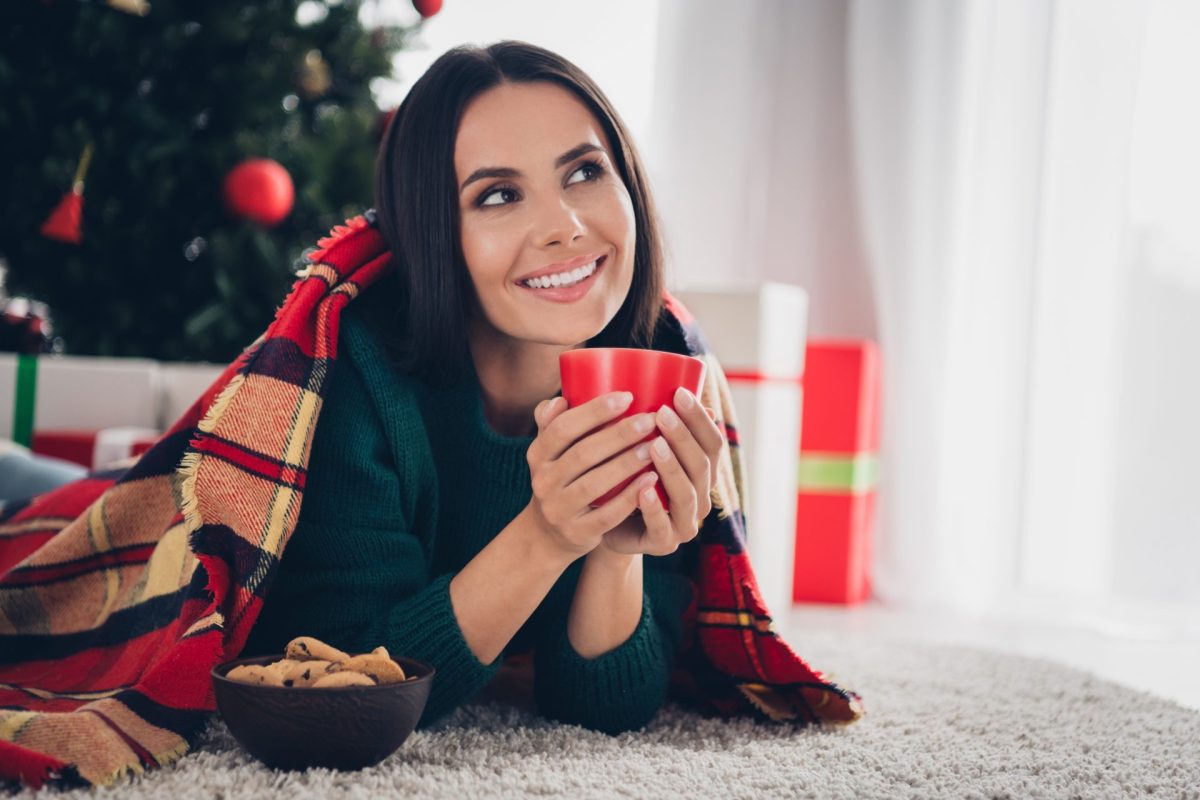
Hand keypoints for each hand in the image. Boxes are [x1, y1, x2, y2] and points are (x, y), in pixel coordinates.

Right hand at [524, 391, 662, 558]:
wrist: (549, 534)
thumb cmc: (561, 479)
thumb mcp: (549, 452)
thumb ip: (553, 423)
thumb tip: (561, 398)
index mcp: (537, 454)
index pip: (563, 428)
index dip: (594, 411)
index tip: (627, 397)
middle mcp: (543, 482)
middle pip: (582, 454)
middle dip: (618, 435)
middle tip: (650, 420)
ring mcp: (558, 509)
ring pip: (594, 484)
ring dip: (626, 464)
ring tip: (654, 447)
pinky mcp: (577, 532)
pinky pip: (606, 515)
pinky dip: (629, 498)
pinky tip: (651, 481)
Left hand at [601, 387, 724, 555]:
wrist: (603, 524)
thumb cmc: (622, 478)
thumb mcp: (633, 448)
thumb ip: (643, 423)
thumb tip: (650, 383)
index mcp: (700, 471)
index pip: (711, 442)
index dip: (699, 419)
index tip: (679, 392)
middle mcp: (700, 496)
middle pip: (702, 465)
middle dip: (684, 438)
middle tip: (662, 413)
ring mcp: (685, 522)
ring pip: (687, 494)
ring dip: (671, 468)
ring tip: (653, 445)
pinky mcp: (663, 543)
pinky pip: (662, 526)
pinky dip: (653, 507)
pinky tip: (640, 489)